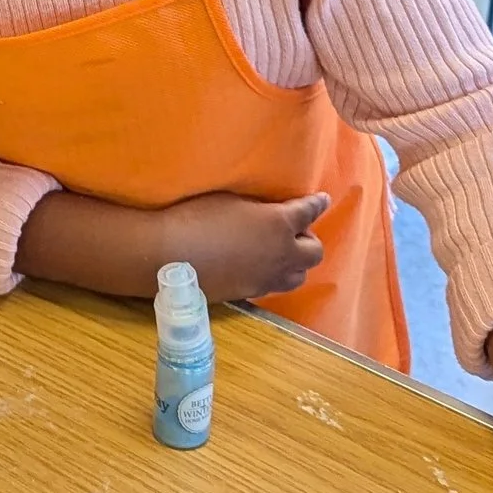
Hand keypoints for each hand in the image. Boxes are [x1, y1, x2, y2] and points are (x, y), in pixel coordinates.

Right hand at [166, 190, 329, 303]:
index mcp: (280, 224)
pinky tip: (258, 268)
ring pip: (299, 276)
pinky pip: (274, 286)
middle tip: (292, 232)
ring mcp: (268, 278)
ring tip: (279, 254)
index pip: (309, 212)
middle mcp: (282, 254)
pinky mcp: (251, 294)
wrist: (170, 255)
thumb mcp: (232, 199)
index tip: (322, 200)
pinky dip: (273, 276)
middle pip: (315, 252)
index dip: (317, 204)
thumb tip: (269, 211)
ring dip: (295, 263)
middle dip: (308, 240)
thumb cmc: (198, 216)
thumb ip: (260, 206)